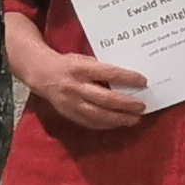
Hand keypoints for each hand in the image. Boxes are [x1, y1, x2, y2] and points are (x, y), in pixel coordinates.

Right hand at [28, 52, 150, 130]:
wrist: (41, 74)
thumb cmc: (68, 64)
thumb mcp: (84, 59)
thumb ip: (101, 69)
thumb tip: (127, 81)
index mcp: (81, 69)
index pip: (109, 74)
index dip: (127, 79)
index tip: (143, 82)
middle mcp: (75, 87)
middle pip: (105, 99)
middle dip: (126, 104)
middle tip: (141, 106)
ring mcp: (71, 103)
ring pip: (98, 115)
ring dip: (119, 119)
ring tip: (134, 119)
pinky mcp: (68, 114)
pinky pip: (89, 122)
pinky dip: (106, 124)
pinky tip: (117, 123)